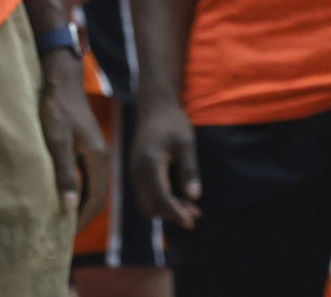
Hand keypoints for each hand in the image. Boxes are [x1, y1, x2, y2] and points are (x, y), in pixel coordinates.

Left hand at [38, 47, 108, 230]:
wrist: (62, 82)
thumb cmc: (57, 110)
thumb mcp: (57, 141)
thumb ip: (65, 173)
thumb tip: (70, 207)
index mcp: (97, 158)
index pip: (96, 199)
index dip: (82, 219)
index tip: (66, 236)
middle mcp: (102, 158)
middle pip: (98, 196)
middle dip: (82, 216)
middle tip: (62, 234)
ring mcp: (96, 153)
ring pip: (93, 187)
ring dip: (80, 204)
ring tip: (62, 220)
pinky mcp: (88, 148)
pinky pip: (88, 177)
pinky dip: (79, 191)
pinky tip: (65, 196)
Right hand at [130, 99, 200, 228]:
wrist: (155, 108)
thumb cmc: (173, 123)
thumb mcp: (186, 143)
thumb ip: (189, 170)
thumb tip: (195, 196)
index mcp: (149, 164)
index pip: (161, 198)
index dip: (176, 213)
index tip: (192, 223)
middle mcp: (137, 172)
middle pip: (151, 206)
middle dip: (172, 215)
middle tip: (195, 216)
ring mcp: (135, 173)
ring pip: (147, 203)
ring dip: (167, 210)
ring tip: (192, 210)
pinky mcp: (137, 173)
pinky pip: (146, 195)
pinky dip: (161, 202)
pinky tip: (180, 199)